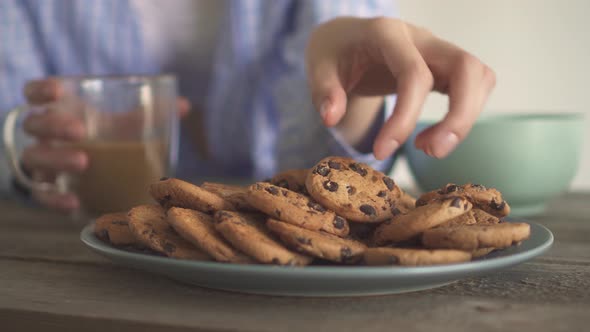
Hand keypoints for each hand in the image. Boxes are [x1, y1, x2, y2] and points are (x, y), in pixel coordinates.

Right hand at [20, 78, 189, 211]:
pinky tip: (75, 202)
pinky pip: (43, 196)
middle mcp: (45, 135)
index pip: (37, 94)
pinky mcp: (47, 191)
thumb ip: (151, 114)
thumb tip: (185, 106)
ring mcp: (42, 163)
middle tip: (79, 131)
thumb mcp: (124, 125)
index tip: (57, 91)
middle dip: (54, 125)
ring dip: (56, 159)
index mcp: (61, 111)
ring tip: (84, 162)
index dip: (41, 90)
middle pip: (35, 125)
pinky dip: (56, 199)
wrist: (92, 174)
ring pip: (34, 158)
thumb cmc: (107, 139)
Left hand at [306, 17, 495, 158]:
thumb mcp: (318, 68)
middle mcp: (420, 37)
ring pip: (479, 76)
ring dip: (464, 118)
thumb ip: (324, 91)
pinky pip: (474, 85)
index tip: (381, 151)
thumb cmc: (333, 54)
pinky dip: (463, 115)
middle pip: (466, 67)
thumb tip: (332, 117)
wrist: (344, 40)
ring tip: (427, 147)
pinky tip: (430, 136)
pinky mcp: (444, 66)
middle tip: (432, 153)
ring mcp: (437, 50)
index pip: (414, 74)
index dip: (404, 118)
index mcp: (387, 34)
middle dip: (459, 117)